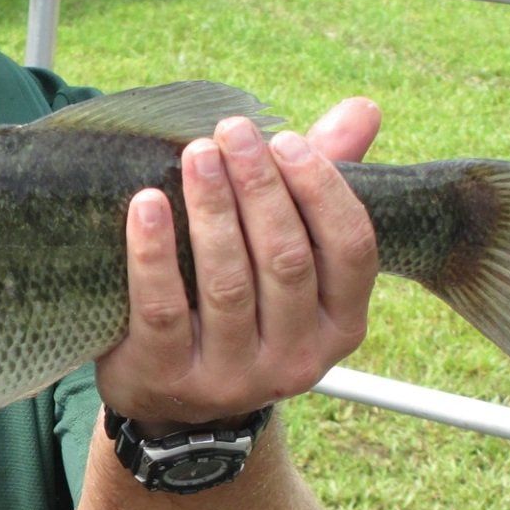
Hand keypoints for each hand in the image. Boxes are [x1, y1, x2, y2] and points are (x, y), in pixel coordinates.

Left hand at [94, 98, 381, 430]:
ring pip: (227, 284)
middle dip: (259, 188)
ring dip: (212, 211)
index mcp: (341, 325)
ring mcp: (234, 377)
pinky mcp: (170, 380)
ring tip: (196, 155)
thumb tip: (363, 109)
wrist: (171, 400)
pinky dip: (154, 252)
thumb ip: (321, 184)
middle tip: (231, 132)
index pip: (353, 250)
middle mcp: (297, 359)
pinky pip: (162, 308)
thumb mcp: (288, 257)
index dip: (323, 190)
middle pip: (285, 260)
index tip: (286, 140)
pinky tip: (145, 204)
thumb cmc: (240, 306)